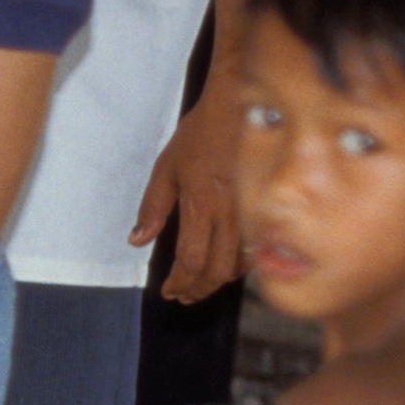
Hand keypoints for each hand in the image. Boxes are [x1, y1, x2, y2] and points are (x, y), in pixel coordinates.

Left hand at [134, 77, 248, 299]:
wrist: (240, 108)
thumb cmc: (201, 134)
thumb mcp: (165, 168)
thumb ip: (152, 208)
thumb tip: (137, 241)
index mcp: (201, 205)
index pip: (190, 260)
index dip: (179, 283)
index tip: (168, 291)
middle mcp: (230, 214)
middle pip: (216, 270)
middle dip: (198, 290)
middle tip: (183, 295)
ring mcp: (252, 212)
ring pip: (240, 264)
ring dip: (219, 281)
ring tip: (201, 284)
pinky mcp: (266, 208)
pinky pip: (257, 248)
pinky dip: (241, 265)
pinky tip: (227, 264)